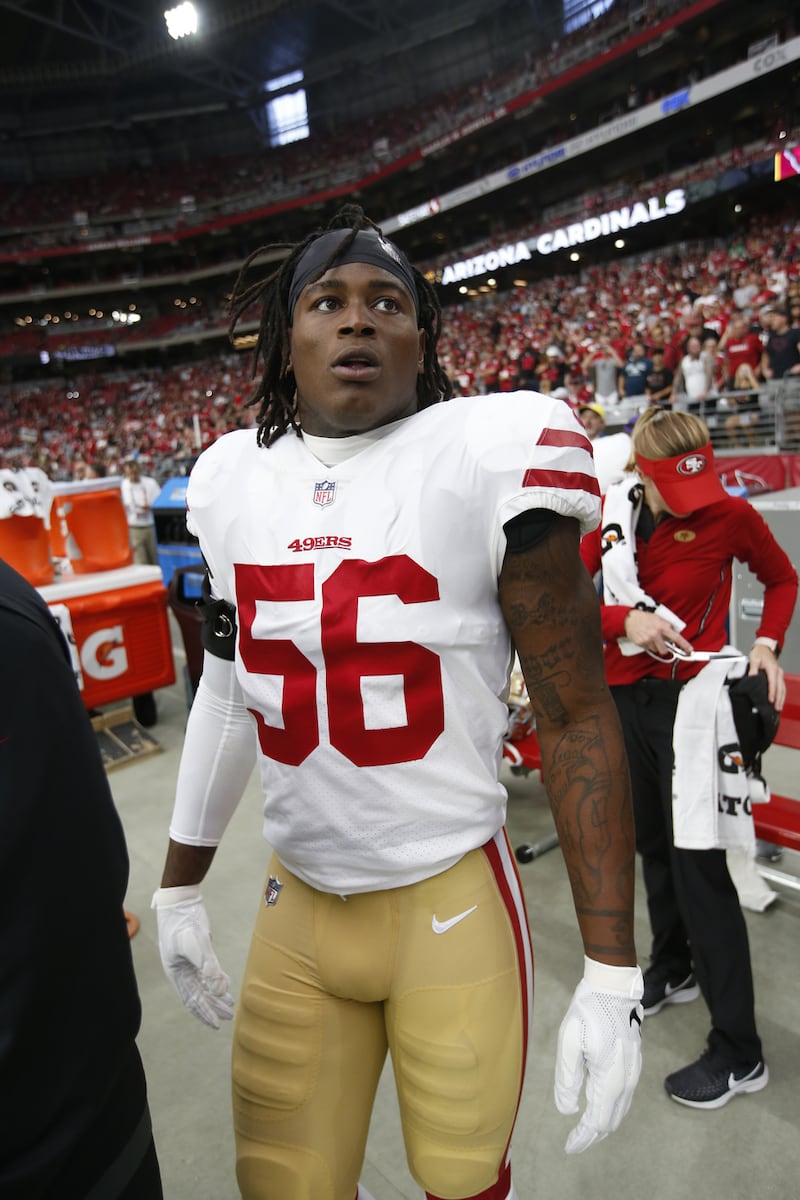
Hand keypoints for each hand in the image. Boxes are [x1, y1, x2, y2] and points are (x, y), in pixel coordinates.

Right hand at [152, 885, 234, 1028]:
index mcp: (176, 973)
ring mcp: (188, 962)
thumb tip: (220, 991)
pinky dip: (216, 980)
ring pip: (203, 985)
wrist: (180, 900)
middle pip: (198, 995)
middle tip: (229, 1016)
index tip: (218, 1024)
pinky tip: (226, 984)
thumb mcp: (197, 945)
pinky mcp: (196, 952)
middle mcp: (181, 971)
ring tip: (230, 1004)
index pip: (192, 1000)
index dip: (205, 1013)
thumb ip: (209, 968)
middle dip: (213, 1007)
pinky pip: (206, 973)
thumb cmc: (183, 922)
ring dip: (216, 995)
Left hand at [554, 958, 643, 1153]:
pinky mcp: (634, 1063)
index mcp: (610, 1077)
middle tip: (574, 1143)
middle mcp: (627, 1079)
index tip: (569, 1147)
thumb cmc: (588, 1010)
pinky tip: (597, 1106)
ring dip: (603, 1123)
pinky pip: (624, 1096)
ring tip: (584, 1130)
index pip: (599, 1120)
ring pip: (620, 1110)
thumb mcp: (569, 1041)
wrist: (613, 988)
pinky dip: (610, 1108)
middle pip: (612, 1120)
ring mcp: (633, 1071)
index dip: (583, 1137)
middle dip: (593, 1134)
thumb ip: (567, 1079)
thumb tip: (567, 1111)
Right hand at [623, 609, 692, 658]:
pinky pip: (647, 649)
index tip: (690, 650)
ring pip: (655, 650)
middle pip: (664, 650)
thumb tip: (674, 634)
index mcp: (662, 627)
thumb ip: (667, 626)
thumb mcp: (658, 619)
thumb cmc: (644, 617)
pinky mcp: (641, 643)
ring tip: (650, 637)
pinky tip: (645, 638)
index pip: (676, 637)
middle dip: (664, 648)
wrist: (630, 619)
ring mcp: (648, 639)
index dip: (684, 645)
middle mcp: (655, 634)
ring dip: (654, 646)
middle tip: (661, 643)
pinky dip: (647, 645)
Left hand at [748, 643, 784, 708]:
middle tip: (776, 708)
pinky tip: (779, 701)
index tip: (770, 700)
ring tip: (779, 708)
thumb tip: (752, 677)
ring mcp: (780, 674)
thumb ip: (753, 668)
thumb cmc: (759, 653)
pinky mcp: (779, 676)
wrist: (765, 648)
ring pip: (783, 688)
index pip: (773, 683)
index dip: (772, 692)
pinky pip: (782, 687)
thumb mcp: (754, 658)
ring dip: (781, 698)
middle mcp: (778, 672)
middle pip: (780, 688)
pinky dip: (781, 694)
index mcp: (772, 668)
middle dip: (779, 699)